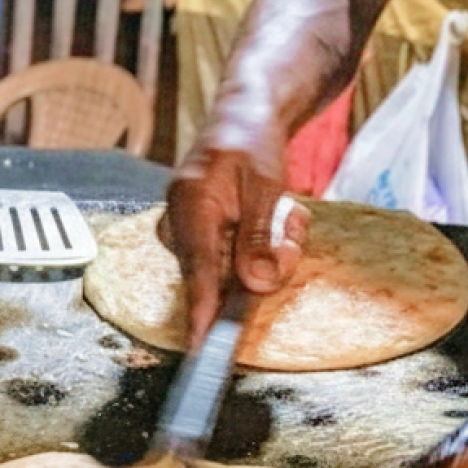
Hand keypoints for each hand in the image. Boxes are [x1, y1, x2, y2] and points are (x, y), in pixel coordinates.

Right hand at [159, 145, 307, 346]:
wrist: (242, 118)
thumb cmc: (251, 142)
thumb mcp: (266, 186)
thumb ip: (259, 237)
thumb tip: (255, 285)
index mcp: (190, 206)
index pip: (199, 271)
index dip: (202, 313)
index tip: (201, 348)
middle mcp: (180, 225)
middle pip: (226, 276)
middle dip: (268, 257)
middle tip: (288, 221)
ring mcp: (188, 234)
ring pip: (238, 271)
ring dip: (270, 246)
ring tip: (280, 210)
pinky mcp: (201, 239)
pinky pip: (238, 262)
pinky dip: (262, 245)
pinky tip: (271, 217)